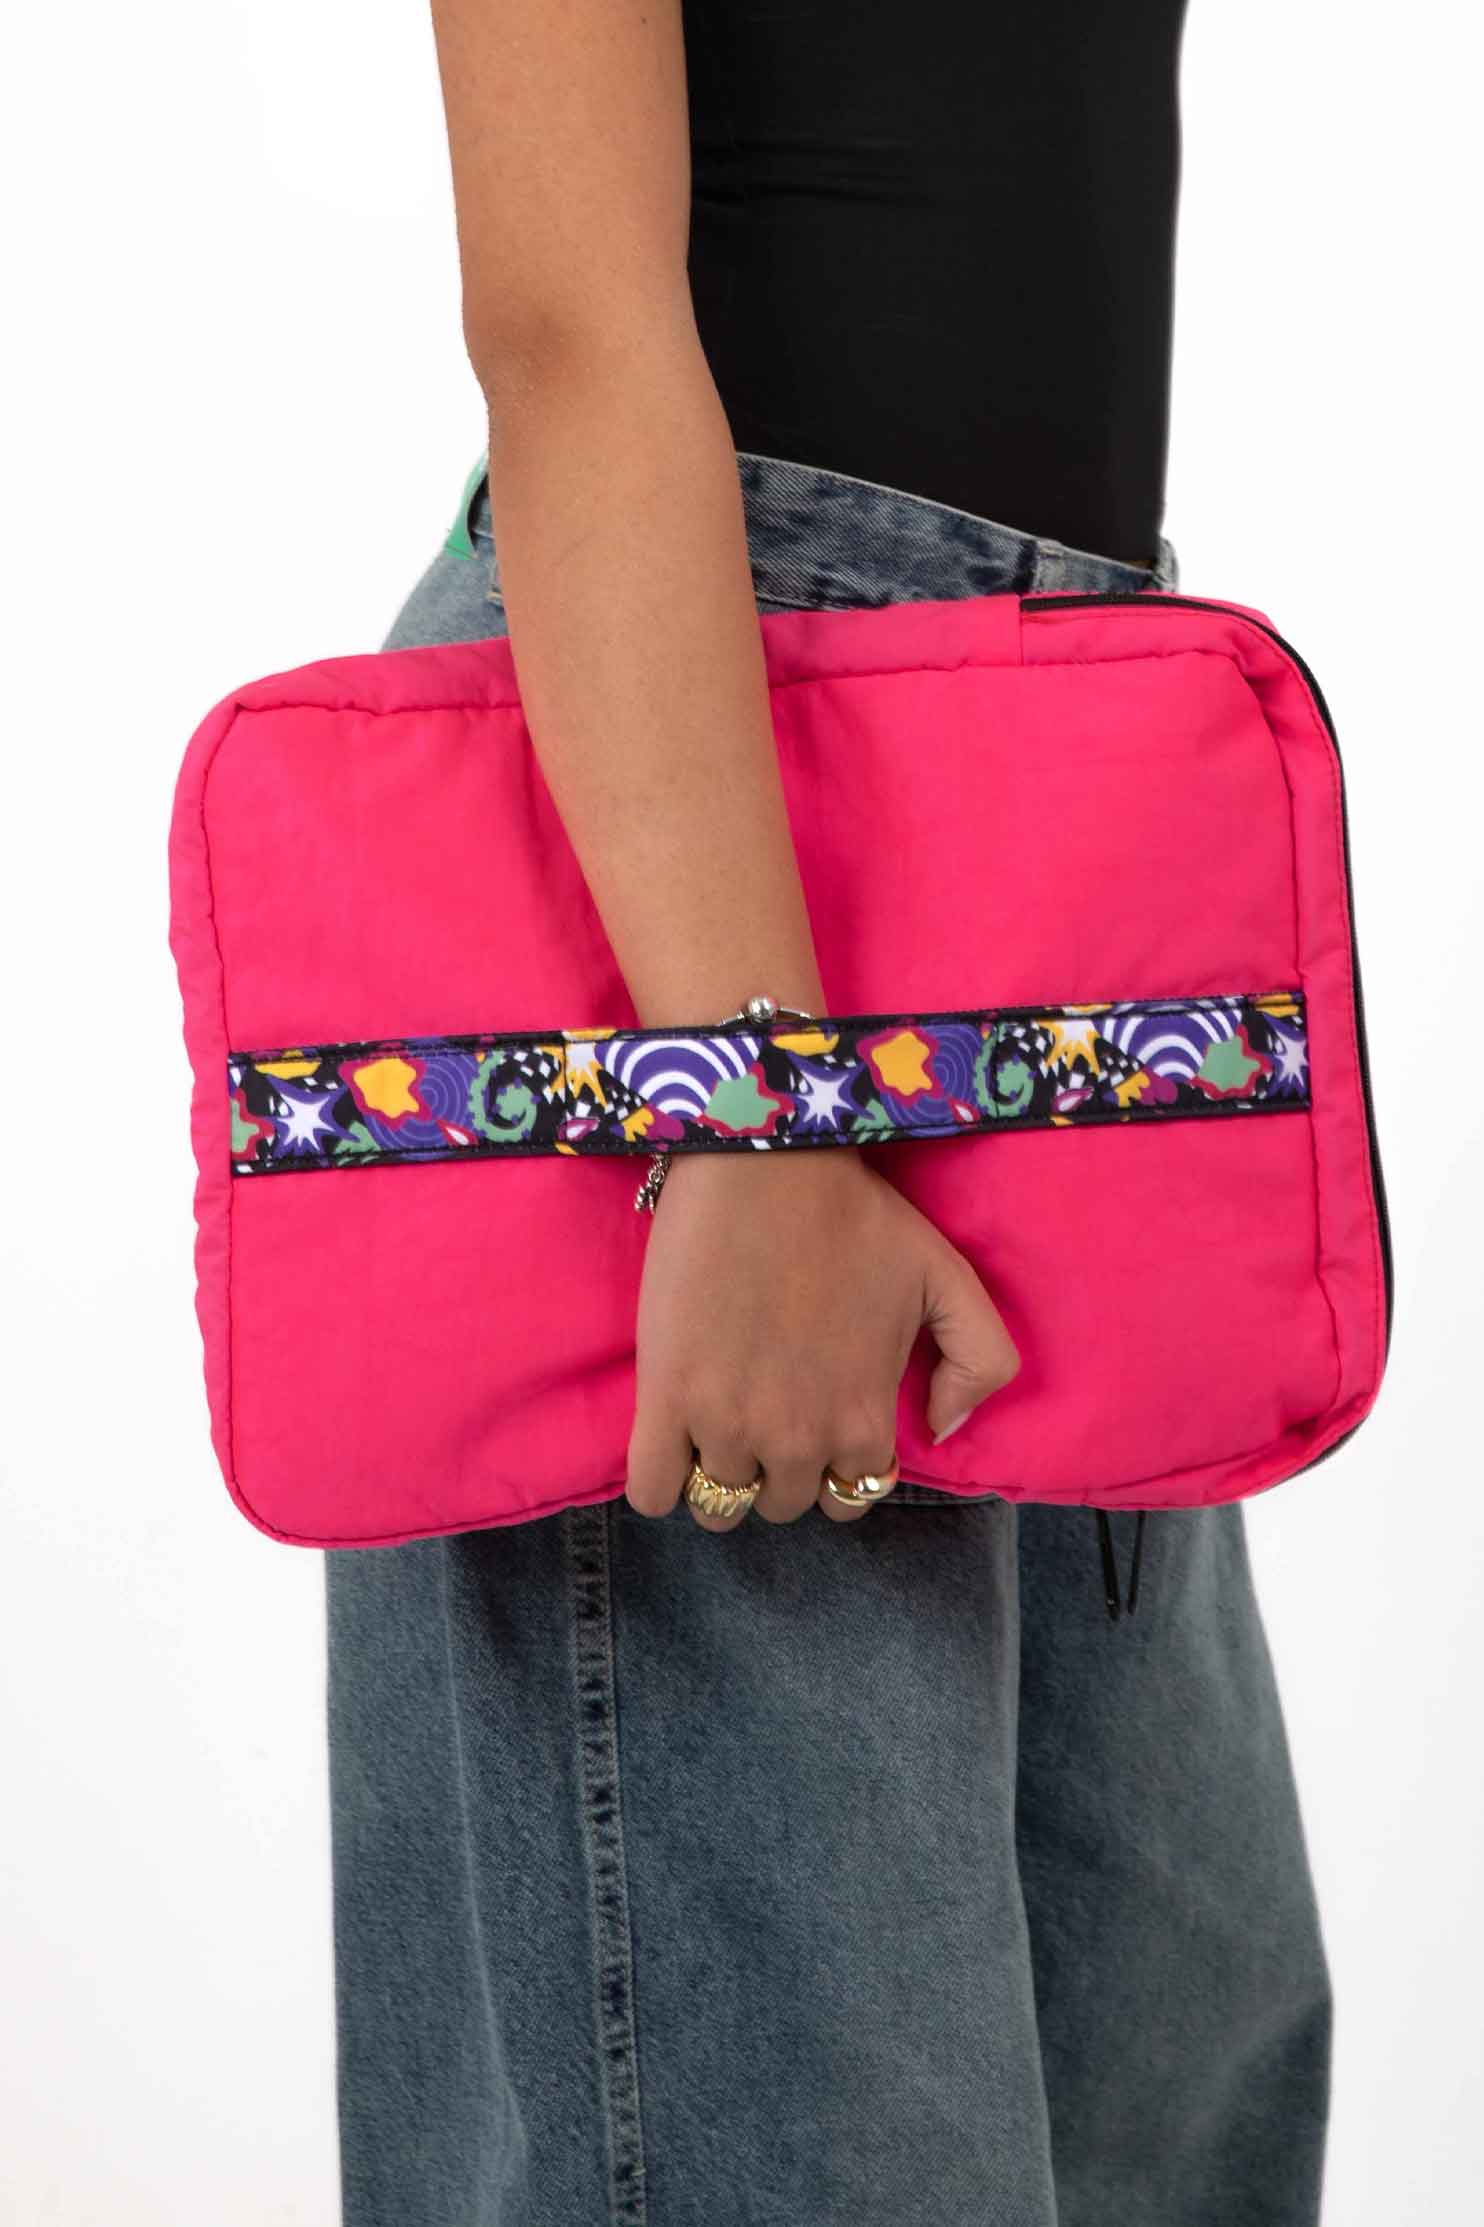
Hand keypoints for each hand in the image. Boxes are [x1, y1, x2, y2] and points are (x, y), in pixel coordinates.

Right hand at [625, 1150, 1019, 1529]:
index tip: (815, 1431)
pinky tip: (667, 1449)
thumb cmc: (856, 1214)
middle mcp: (798, 1440)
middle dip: (777, 1473)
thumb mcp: (948, 1279)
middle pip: (782, 1505)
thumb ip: (979, 1362)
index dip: (835, 1469)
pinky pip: (651, 1491)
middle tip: (764, 1419)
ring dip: (719, 1480)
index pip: (851, 1496)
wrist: (766, 1163)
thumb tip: (940, 1431)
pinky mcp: (665, 1401)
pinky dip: (658, 1486)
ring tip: (713, 1430)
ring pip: (719, 1506)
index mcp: (862, 1421)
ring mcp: (727, 1427)